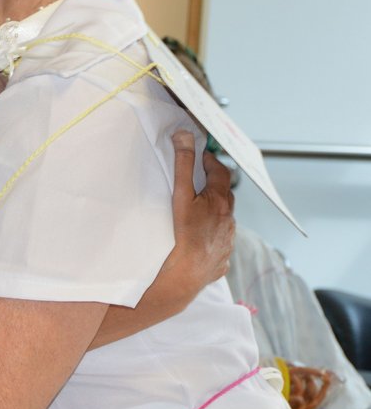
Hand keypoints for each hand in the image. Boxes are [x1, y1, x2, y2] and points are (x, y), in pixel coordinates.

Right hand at [170, 130, 235, 286]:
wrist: (187, 272)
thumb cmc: (183, 234)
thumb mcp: (180, 194)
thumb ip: (183, 164)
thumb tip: (184, 136)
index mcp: (220, 200)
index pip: (221, 172)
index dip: (211, 162)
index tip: (202, 157)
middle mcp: (229, 218)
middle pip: (225, 194)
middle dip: (214, 184)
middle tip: (199, 180)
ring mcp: (228, 238)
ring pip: (224, 217)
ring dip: (215, 209)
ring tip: (198, 210)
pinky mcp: (223, 255)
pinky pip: (221, 239)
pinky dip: (213, 233)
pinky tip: (200, 237)